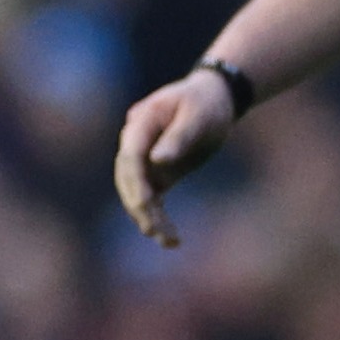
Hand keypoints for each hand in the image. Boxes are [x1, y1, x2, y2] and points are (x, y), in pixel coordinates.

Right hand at [114, 69, 237, 247]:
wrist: (211, 98)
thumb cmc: (205, 103)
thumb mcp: (198, 115)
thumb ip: (179, 136)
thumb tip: (157, 160)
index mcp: (141, 123)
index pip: (130, 155)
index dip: (135, 180)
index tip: (148, 204)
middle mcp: (135, 142)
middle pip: (128, 177)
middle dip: (139, 206)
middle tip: (155, 231)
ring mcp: (143, 158)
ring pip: (135, 191)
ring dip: (147, 216)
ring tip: (169, 241)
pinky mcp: (155, 172)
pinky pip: (150, 197)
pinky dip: (156, 216)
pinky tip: (169, 237)